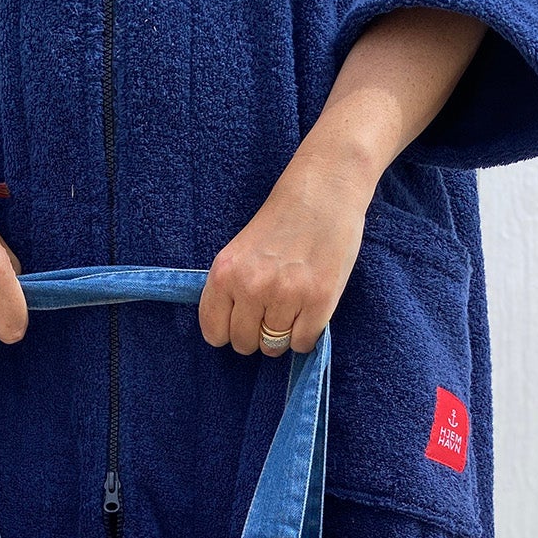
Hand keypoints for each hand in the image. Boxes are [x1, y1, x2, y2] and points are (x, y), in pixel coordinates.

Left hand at [199, 160, 369, 356]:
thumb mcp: (240, 251)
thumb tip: (228, 332)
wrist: (323, 190)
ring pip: (273, 347)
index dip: (229, 330)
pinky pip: (302, 344)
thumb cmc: (281, 221)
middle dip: (256, 334)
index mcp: (225, 273)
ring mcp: (285, 295)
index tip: (242, 318)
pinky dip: (306, 334)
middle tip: (271, 310)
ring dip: (282, 333)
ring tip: (292, 304)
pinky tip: (309, 308)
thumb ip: (230, 289)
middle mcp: (251, 287)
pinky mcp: (318, 301)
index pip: (214, 333)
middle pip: (244, 344)